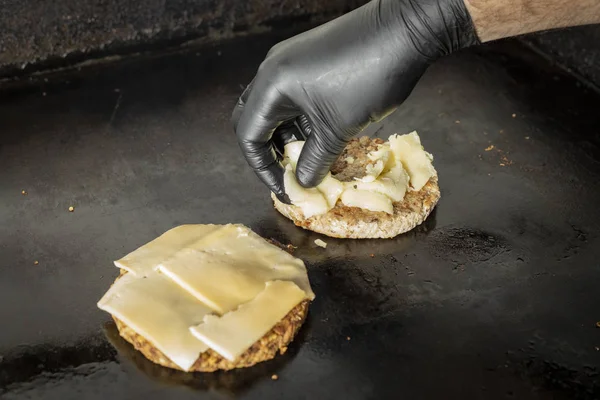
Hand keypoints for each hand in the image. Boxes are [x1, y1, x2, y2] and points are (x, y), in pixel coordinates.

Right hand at [232, 0, 478, 200]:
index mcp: (272, 84)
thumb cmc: (367, 78)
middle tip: (289, 173)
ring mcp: (292, 61)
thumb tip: (303, 183)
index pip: (249, 134)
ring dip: (290, 137)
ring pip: (278, 109)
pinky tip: (324, 137)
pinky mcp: (311, 59)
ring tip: (313, 160)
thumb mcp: (338, 129)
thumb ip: (315, 160)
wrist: (404, 30)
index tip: (284, 188)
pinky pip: (296, 97)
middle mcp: (274, 69)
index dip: (263, 168)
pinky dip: (304, 121)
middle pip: (255, 119)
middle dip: (270, 151)